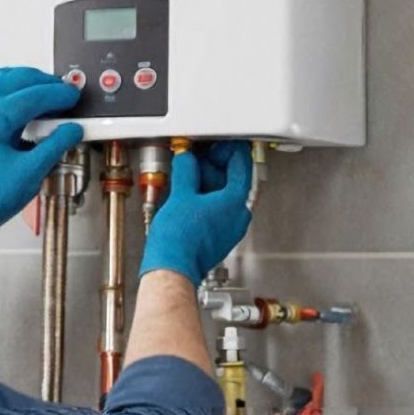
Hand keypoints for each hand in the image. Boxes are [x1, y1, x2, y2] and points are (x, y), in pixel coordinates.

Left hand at [0, 66, 83, 236]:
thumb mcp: (32, 173)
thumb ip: (55, 147)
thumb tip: (73, 129)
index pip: (30, 96)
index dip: (56, 94)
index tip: (73, 96)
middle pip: (16, 81)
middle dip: (45, 83)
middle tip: (67, 92)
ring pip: (2, 77)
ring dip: (28, 78)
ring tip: (50, 88)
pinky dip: (8, 80)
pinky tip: (22, 85)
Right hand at [140, 142, 253, 284]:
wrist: (172, 268)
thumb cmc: (178, 239)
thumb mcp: (180, 193)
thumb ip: (187, 169)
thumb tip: (187, 159)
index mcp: (235, 201)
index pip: (241, 163)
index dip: (227, 149)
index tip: (213, 146)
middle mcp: (239, 215)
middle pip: (234, 179)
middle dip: (214, 166)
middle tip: (195, 160)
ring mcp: (232, 228)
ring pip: (226, 195)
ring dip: (209, 183)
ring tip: (187, 180)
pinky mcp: (221, 237)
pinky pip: (220, 210)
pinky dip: (207, 199)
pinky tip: (188, 198)